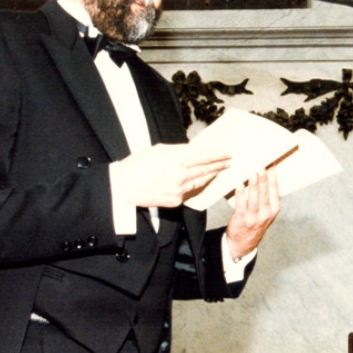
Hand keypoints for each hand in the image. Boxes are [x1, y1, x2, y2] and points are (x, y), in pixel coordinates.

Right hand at [111, 144, 229, 207]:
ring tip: (219, 169)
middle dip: (220, 165)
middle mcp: (180, 176)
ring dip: (211, 175)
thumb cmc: (138, 164)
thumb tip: (194, 150)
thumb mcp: (159, 150)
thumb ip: (179, 150)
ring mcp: (178, 190)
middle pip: (206, 169)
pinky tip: (202, 180)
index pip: (205, 156)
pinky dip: (196, 185)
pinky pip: (190, 191)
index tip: (229, 151)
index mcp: (176, 160)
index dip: (219, 154)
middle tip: (230, 161)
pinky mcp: (175, 201)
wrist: (123, 187)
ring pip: (200, 181)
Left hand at [225, 167, 280, 258]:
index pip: (275, 190)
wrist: (243, 243)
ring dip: (253, 184)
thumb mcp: (266, 212)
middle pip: (265, 192)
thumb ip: (266, 197)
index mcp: (274, 209)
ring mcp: (254, 217)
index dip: (273, 176)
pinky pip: (241, 204)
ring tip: (253, 172)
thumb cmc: (255, 222)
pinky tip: (239, 185)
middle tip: (262, 165)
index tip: (271, 164)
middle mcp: (266, 213)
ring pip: (254, 198)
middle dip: (264, 178)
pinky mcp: (242, 219)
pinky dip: (240, 194)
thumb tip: (262, 174)